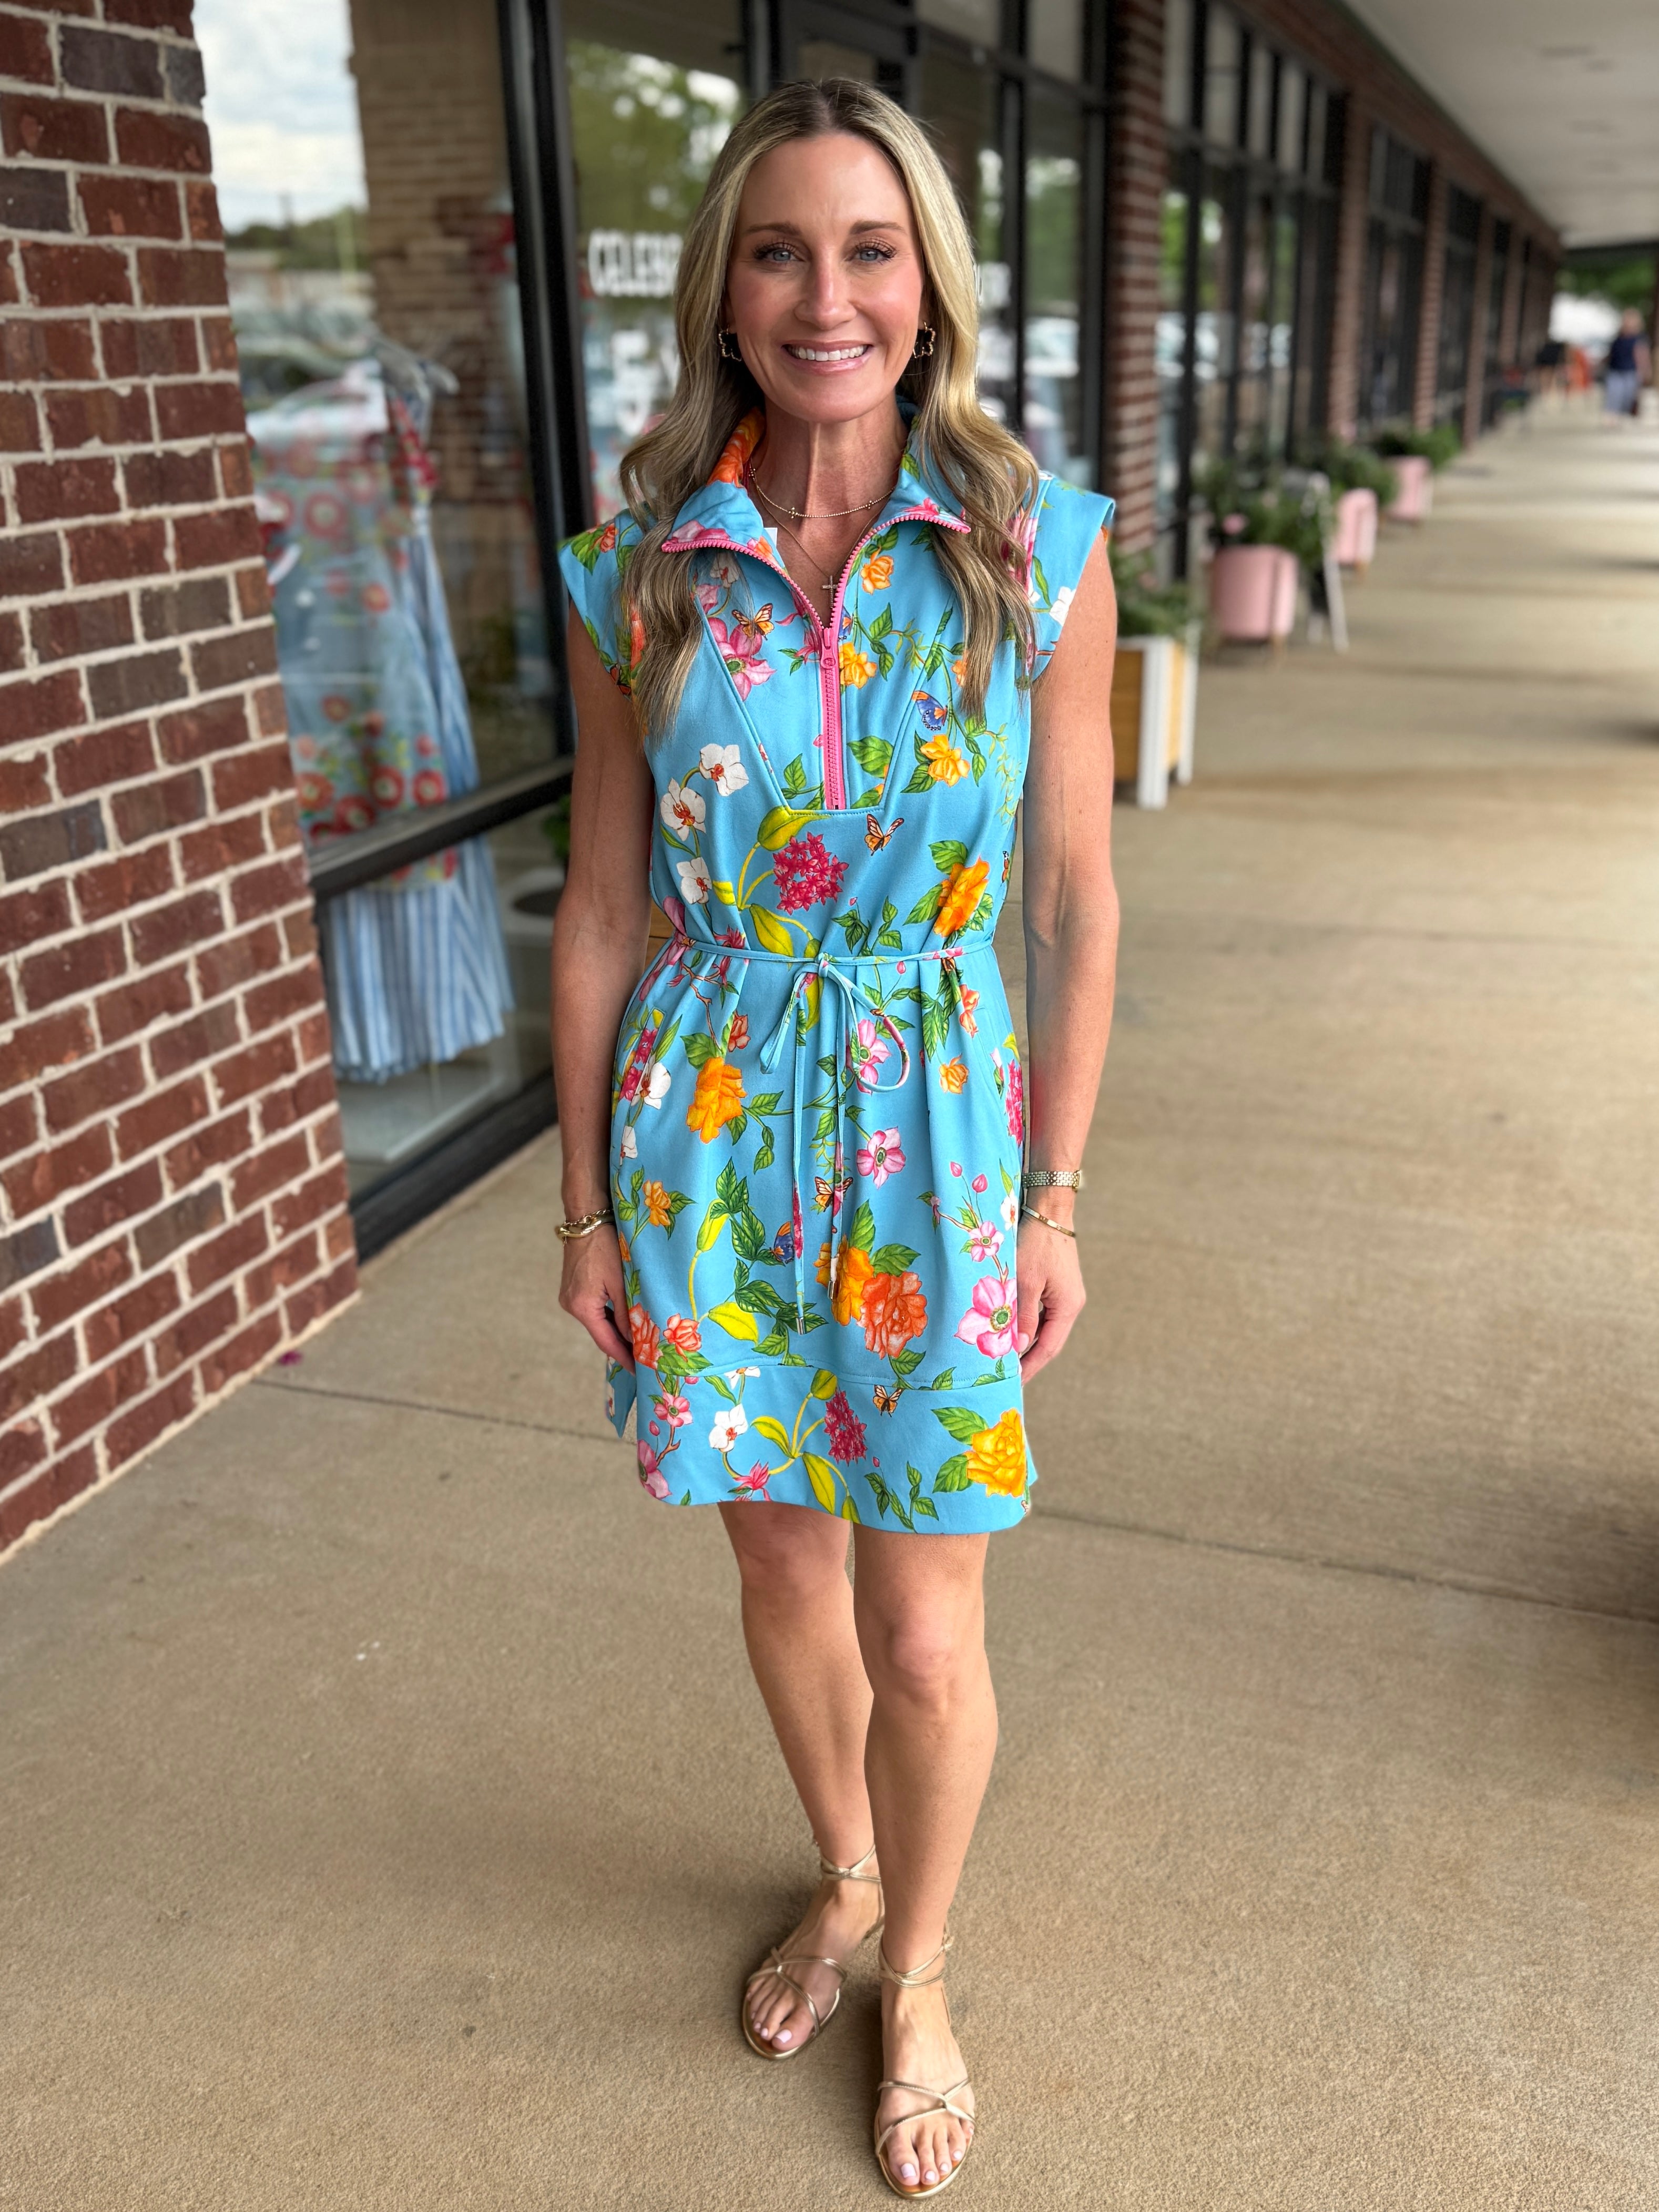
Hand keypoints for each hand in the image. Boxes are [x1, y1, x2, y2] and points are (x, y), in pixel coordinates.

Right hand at [558, 1225, 633, 1367]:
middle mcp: (571, 1305)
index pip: (606, 1341)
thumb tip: (635, 1339)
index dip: (623, 1356)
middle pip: (600, 1333)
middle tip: (644, 1358)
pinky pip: (593, 1309)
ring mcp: (569, 1297)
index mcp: (582, 1306)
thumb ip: (626, 1312)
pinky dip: (608, 1316)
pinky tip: (624, 1320)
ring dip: (616, 1330)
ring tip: (638, 1341)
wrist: (586, 1219)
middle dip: (622, 1345)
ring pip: (597, 1321)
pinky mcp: (572, 1289)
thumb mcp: (620, 1281)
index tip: (638, 1370)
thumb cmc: (605, 1245)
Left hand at [1015, 1216, 1084, 1380]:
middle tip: (1006, 1378)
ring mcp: (1065, 1296)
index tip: (1012, 1385)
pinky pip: (1042, 1315)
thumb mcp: (1025, 1281)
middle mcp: (1071, 1305)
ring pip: (1045, 1329)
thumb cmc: (1036, 1242)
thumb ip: (1023, 1316)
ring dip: (1027, 1344)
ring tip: (1006, 1361)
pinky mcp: (1056, 1287)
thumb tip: (1018, 1348)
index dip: (1030, 1368)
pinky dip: (1027, 1327)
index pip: (1048, 1348)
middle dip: (1028, 1361)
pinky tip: (1012, 1333)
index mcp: (1068, 1307)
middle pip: (1049, 1342)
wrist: (1048, 1210)